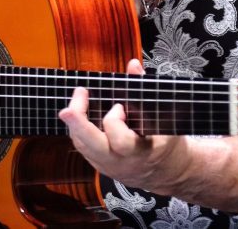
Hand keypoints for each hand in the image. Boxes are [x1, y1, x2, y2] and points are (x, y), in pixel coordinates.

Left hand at [58, 58, 186, 191]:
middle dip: (78, 124)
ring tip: (79, 97)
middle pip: (92, 146)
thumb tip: (133, 65)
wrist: (168, 173)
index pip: (121, 142)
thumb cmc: (166, 142)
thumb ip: (144, 90)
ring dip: (76, 122)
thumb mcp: (162, 117)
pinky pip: (83, 147)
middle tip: (69, 107)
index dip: (115, 121)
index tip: (119, 106)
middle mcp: (121, 162)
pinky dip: (79, 128)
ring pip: (83, 146)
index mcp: (140, 153)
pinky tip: (80, 111)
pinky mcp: (99, 165)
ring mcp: (108, 166)